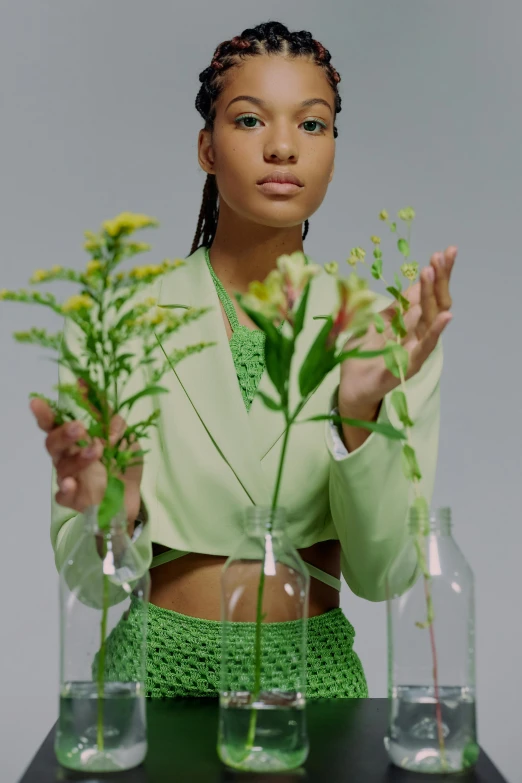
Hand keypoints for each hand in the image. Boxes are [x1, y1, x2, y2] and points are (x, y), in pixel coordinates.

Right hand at [30, 379, 142, 526]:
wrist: (132, 497)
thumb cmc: (123, 463)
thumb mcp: (125, 436)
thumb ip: (110, 416)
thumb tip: (91, 390)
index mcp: (76, 439)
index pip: (55, 424)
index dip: (45, 413)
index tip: (37, 402)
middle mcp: (68, 457)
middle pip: (53, 444)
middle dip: (63, 433)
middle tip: (79, 427)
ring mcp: (70, 479)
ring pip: (62, 466)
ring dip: (78, 457)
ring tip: (98, 450)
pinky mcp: (74, 499)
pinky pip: (63, 495)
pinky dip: (66, 488)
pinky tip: (72, 483)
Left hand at [338, 246, 455, 417]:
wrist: (351, 388)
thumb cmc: (362, 359)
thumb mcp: (375, 326)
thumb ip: (393, 310)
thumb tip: (409, 288)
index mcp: (410, 325)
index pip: (427, 296)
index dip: (435, 276)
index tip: (440, 253)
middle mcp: (417, 336)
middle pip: (435, 303)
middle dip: (440, 278)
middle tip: (444, 255)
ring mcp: (415, 351)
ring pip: (431, 319)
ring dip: (433, 295)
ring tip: (434, 272)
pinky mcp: (408, 366)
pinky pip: (425, 347)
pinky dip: (436, 332)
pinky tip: (445, 317)